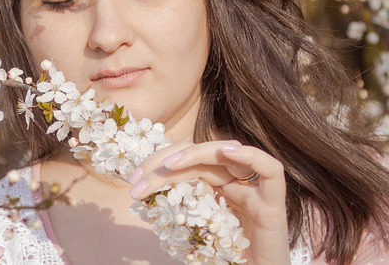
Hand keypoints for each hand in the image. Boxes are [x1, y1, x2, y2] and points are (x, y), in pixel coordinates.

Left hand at [127, 140, 289, 263]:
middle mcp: (235, 183)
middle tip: (137, 179)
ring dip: (195, 154)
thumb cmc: (227, 261)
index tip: (133, 181)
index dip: (158, 165)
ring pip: (228, 154)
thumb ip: (178, 211)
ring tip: (169, 164)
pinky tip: (226, 153)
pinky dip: (251, 156)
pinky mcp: (274, 207)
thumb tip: (140, 192)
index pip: (186, 162)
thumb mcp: (194, 232)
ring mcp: (256, 192)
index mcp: (216, 186)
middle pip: (200, 155)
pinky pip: (271, 171)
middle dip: (166, 161)